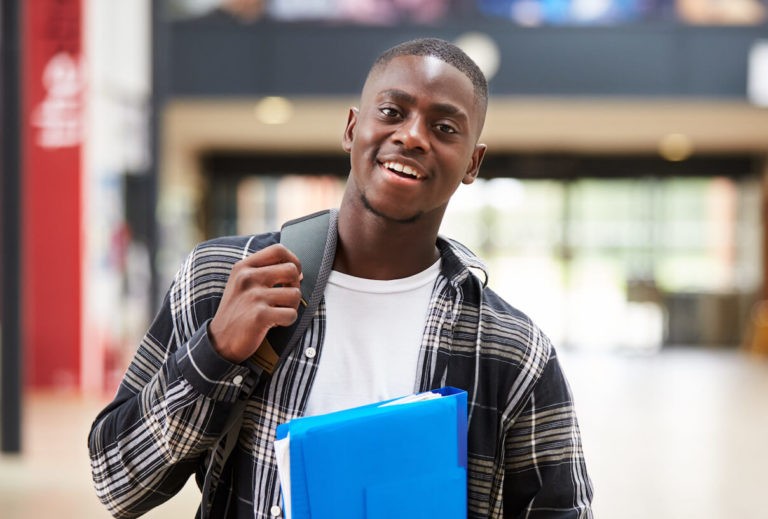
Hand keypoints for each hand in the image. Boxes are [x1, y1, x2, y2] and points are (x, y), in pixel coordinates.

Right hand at [208, 244, 302, 362]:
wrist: (219, 341)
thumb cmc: (238, 311)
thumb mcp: (242, 284)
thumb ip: (265, 272)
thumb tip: (298, 271)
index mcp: (244, 267)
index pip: (278, 250)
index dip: (293, 260)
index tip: (292, 275)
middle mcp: (247, 278)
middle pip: (291, 270)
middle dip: (295, 285)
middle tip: (284, 298)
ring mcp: (253, 296)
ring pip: (295, 294)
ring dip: (292, 306)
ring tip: (278, 312)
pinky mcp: (259, 315)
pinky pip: (292, 314)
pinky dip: (288, 321)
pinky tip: (274, 323)